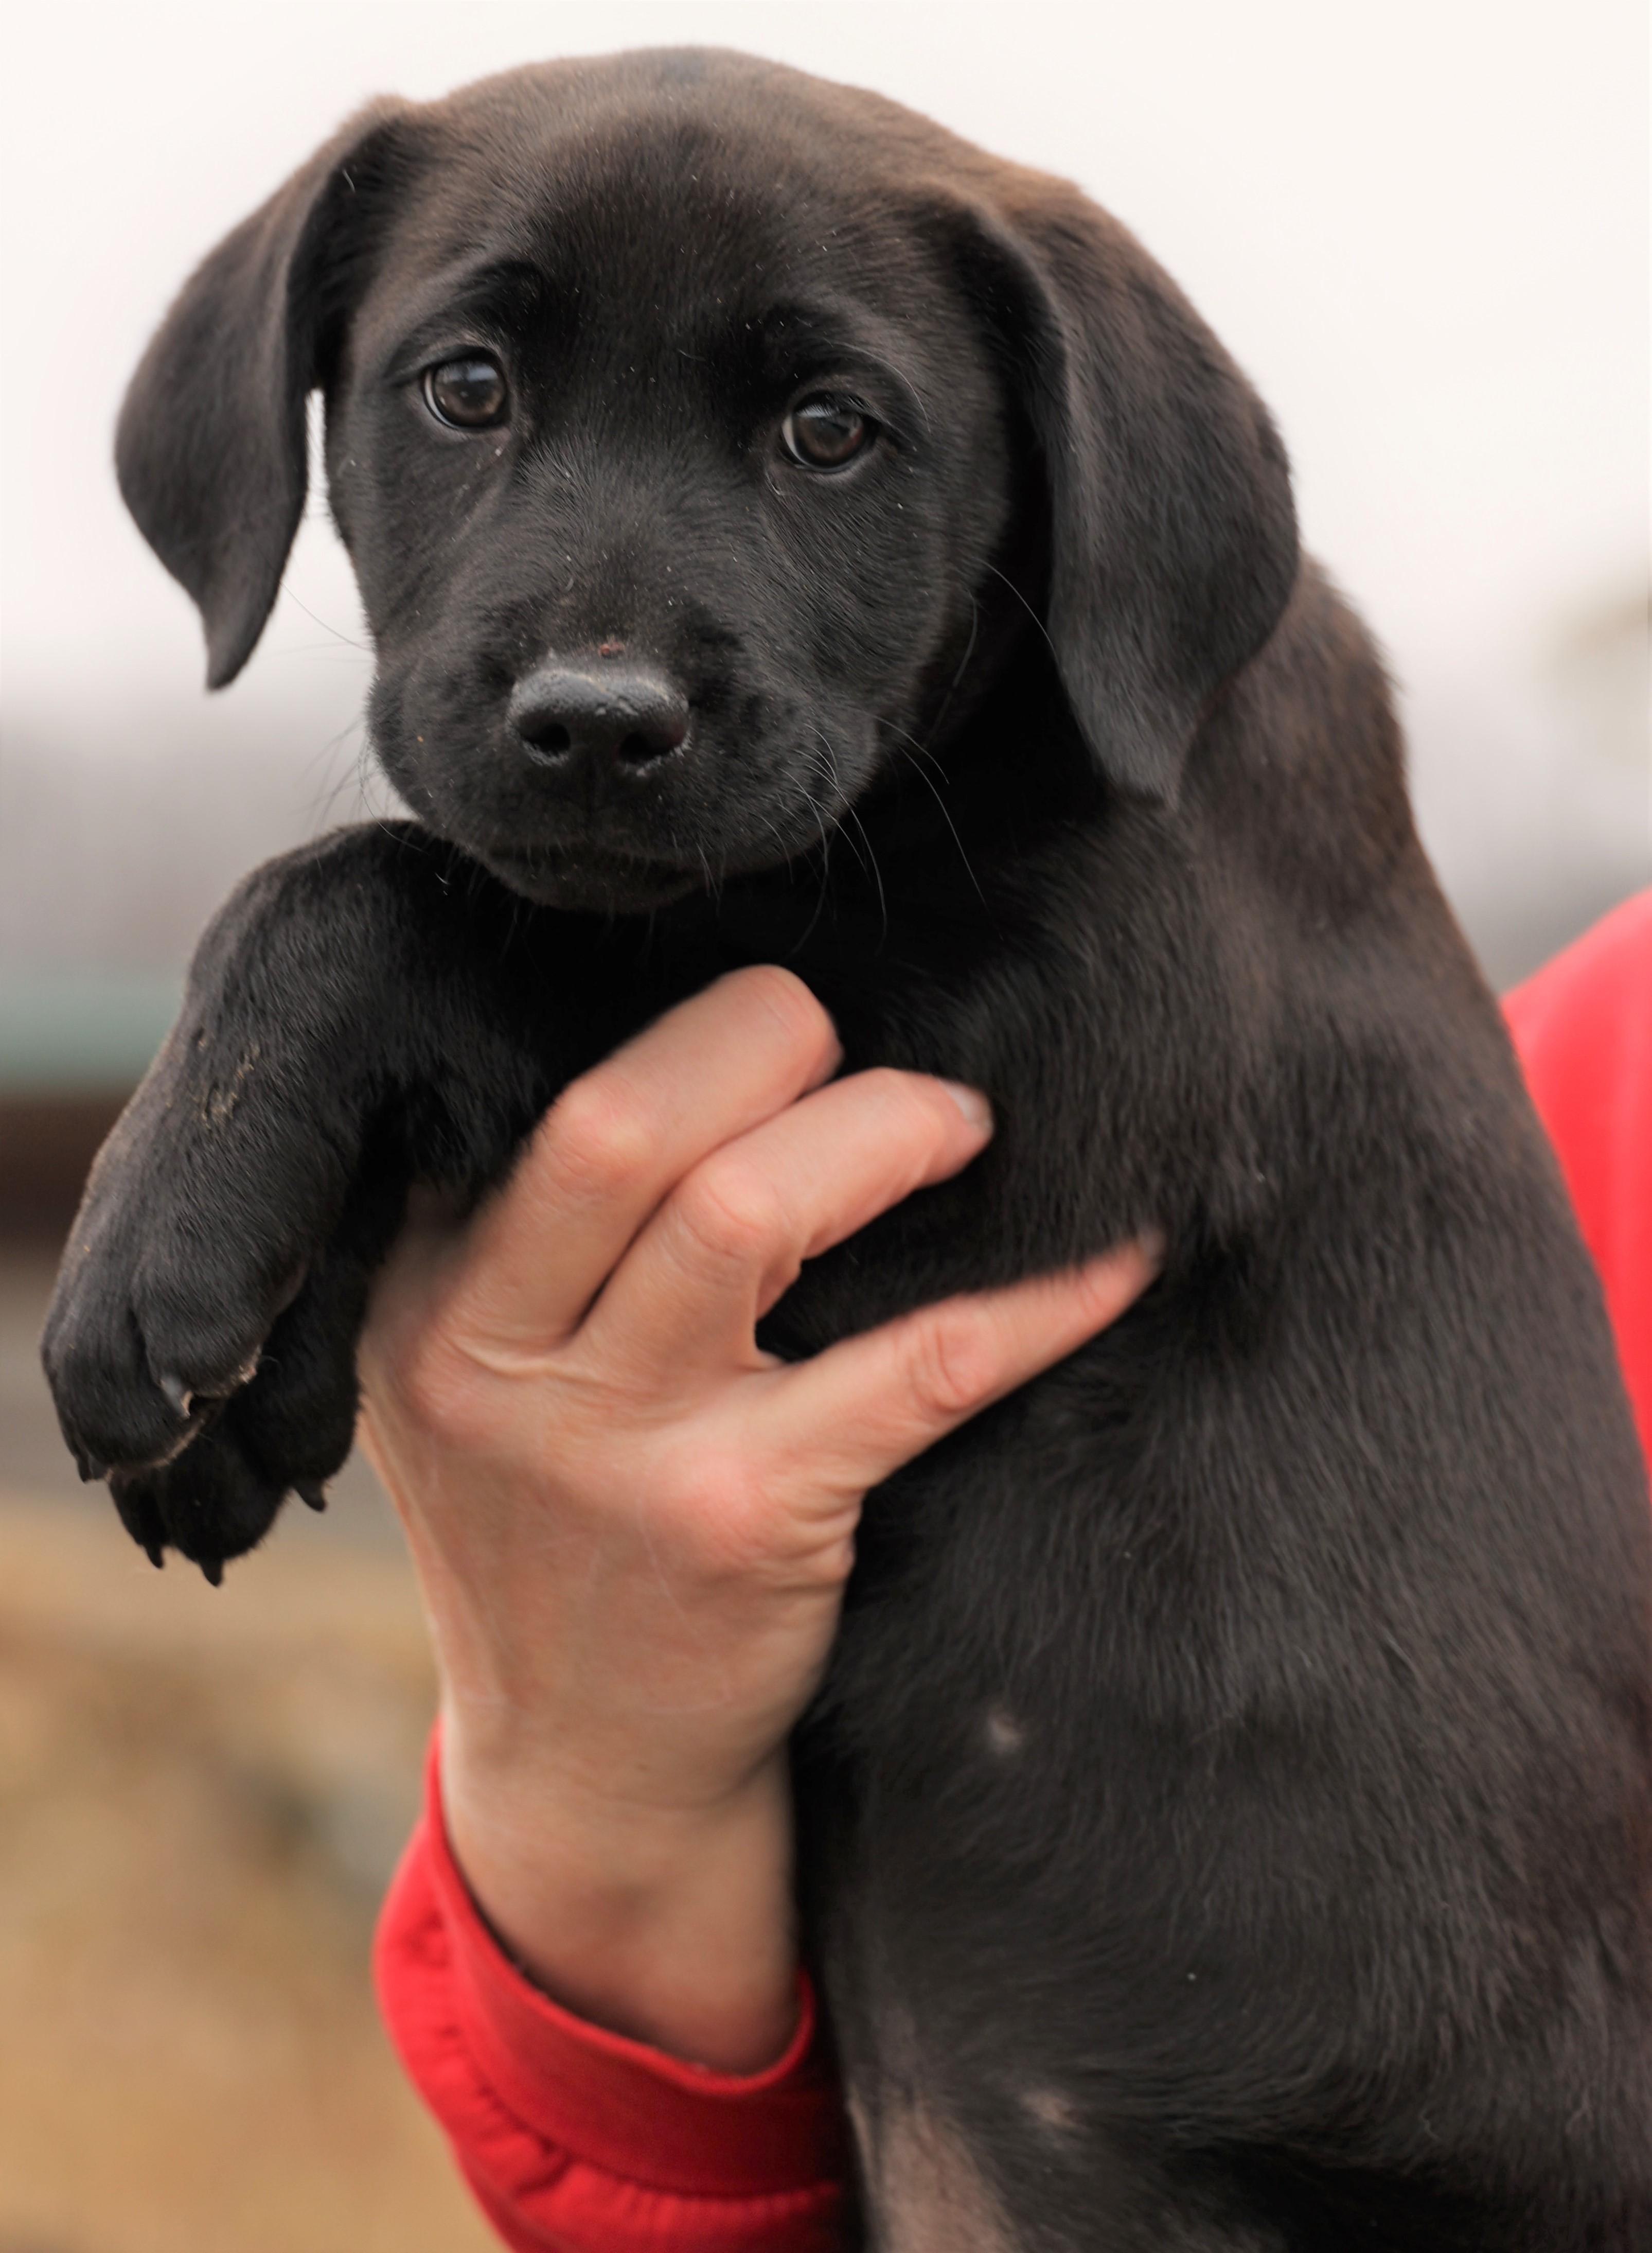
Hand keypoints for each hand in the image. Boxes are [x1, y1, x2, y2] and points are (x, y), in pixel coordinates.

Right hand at [357, 966, 1158, 2069]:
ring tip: (957, 1127)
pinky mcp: (740, 1517)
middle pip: (624, 1125)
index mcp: (422, 1295)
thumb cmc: (558, 1536)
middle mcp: (490, 1356)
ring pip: (747, 1212)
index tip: (780, 1023)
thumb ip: (539, 1241)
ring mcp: (614, 1444)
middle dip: (768, 1040)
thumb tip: (729, 1059)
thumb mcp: (473, 1382)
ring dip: (884, 1132)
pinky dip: (1033, 1300)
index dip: (685, 1028)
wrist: (584, 1770)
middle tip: (856, 1050)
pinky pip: (917, 1366)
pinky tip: (1114, 1260)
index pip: (541, 1098)